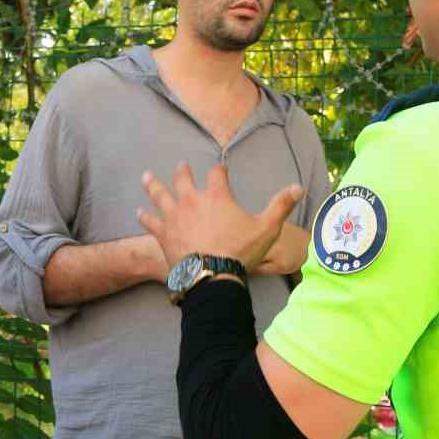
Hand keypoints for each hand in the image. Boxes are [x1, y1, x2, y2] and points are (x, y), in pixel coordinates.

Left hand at [138, 162, 302, 272]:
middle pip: (183, 179)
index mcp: (217, 196)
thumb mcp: (267, 227)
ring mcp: (174, 216)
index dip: (219, 170)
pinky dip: (145, 216)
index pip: (216, 173)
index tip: (220, 169)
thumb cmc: (239, 251)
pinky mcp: (163, 233)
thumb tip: (299, 186)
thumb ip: (281, 205)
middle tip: (181, 165)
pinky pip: (150, 221)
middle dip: (183, 171)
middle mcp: (192, 200)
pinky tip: (139, 212)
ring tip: (146, 176)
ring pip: (160, 194)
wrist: (211, 274)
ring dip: (153, 184)